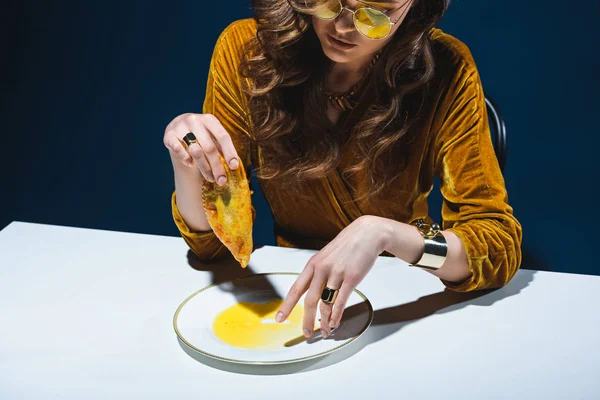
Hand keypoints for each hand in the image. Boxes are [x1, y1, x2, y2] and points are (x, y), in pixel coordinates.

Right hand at [163, 113, 239, 185]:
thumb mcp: (212, 136)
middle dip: (217, 166)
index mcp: (209, 119)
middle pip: (209, 147)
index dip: (230, 152)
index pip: (223, 136)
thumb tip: (233, 165)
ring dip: (204, 168)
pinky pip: (178, 150)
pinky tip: (190, 164)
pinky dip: (186, 159)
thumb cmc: (201, 135)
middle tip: (222, 181)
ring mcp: (180, 126)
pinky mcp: (168, 135)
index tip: (234, 167)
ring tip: (211, 178)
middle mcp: (195, 120)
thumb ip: (221, 147)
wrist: (178, 126)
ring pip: (195, 151)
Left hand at [275, 216, 387, 337]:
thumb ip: (318, 273)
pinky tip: (335, 323)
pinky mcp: (352, 278)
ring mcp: (337, 273)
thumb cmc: (346, 246)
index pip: (295, 288)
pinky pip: (341, 301)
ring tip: (325, 331)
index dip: (286, 306)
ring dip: (325, 321)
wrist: (367, 233)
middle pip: (309, 300)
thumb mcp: (326, 256)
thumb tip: (313, 293)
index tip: (279, 318)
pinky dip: (337, 315)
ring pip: (326, 303)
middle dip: (307, 320)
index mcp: (313, 264)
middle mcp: (322, 269)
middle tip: (306, 333)